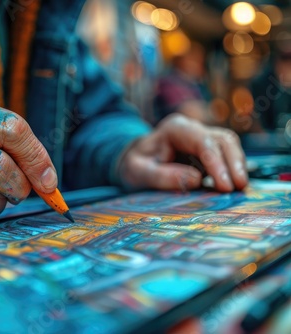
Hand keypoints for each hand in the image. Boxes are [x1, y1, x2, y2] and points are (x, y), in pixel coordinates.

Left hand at [118, 114, 247, 191]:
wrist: (134, 162)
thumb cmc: (134, 165)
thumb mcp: (137, 172)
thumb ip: (161, 176)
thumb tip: (196, 180)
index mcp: (175, 129)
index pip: (203, 142)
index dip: (217, 163)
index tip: (225, 186)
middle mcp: (193, 130)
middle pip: (223, 139)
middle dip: (234, 163)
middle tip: (240, 188)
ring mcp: (203, 139)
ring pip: (230, 146)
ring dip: (238, 167)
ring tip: (241, 191)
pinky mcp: (209, 153)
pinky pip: (227, 158)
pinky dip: (233, 172)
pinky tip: (234, 189)